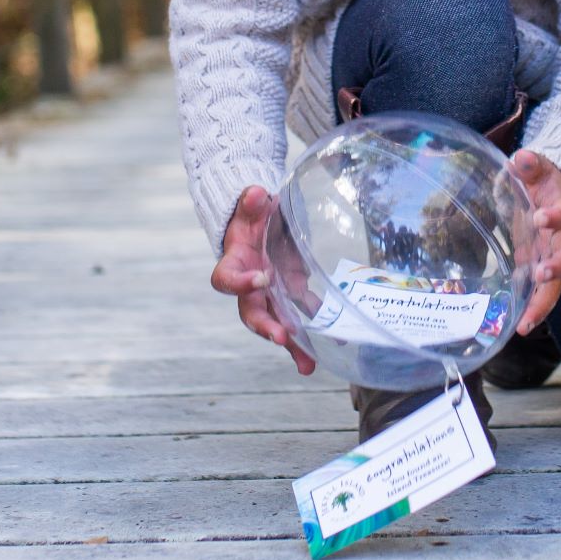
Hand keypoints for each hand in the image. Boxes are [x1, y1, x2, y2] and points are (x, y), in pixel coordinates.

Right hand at [211, 185, 315, 374]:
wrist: (262, 222)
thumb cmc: (251, 215)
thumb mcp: (249, 204)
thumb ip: (249, 200)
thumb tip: (255, 194)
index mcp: (234, 263)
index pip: (226, 279)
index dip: (240, 283)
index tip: (260, 279)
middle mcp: (250, 286)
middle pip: (252, 312)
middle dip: (267, 327)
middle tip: (282, 337)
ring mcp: (271, 295)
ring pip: (278, 324)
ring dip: (293, 345)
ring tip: (308, 365)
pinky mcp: (291, 295)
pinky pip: (302, 317)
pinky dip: (315, 331)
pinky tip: (334, 343)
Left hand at [509, 149, 560, 333]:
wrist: (556, 192)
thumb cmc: (542, 182)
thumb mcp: (538, 169)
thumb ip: (531, 165)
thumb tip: (523, 158)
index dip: (556, 217)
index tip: (541, 218)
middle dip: (557, 266)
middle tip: (542, 275)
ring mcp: (553, 255)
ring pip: (556, 282)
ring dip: (543, 301)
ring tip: (527, 321)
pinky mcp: (541, 267)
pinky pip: (540, 293)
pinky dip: (532, 310)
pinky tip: (519, 328)